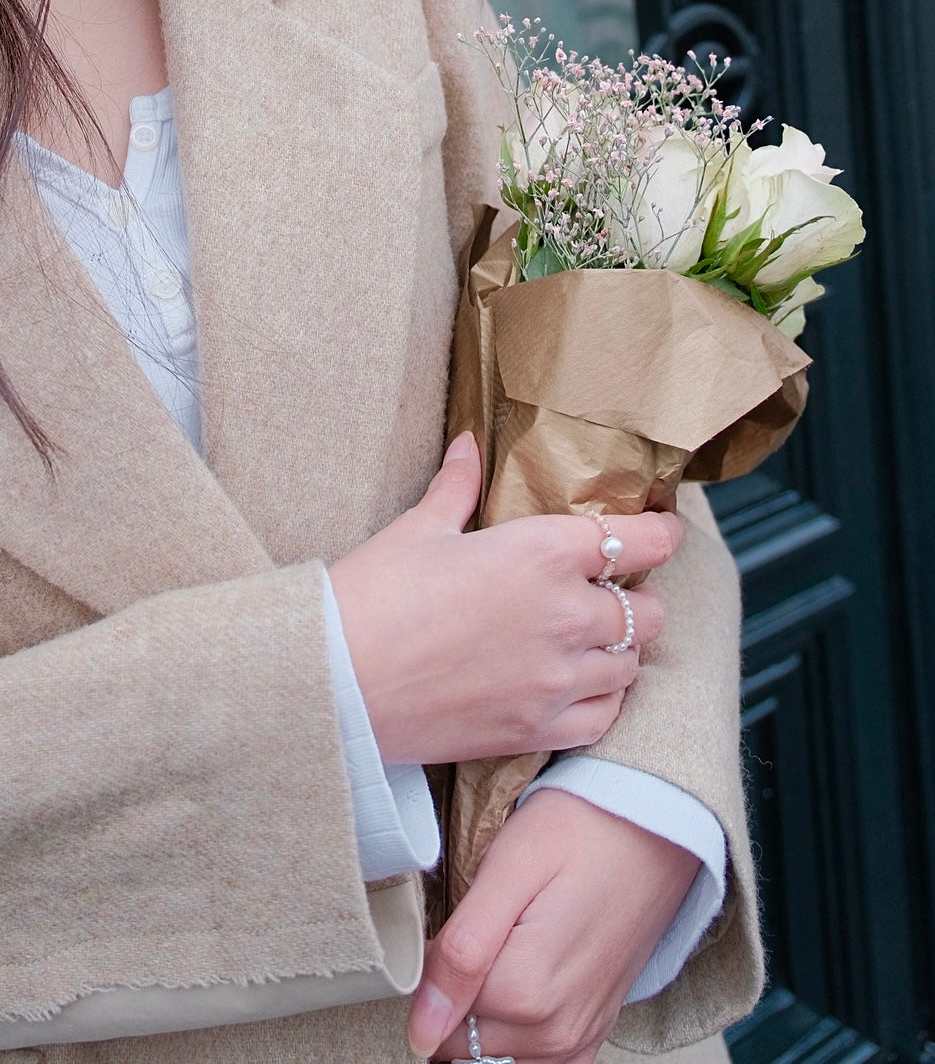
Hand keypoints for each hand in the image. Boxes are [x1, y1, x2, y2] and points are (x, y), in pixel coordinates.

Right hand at [329, 433, 682, 764]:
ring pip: (631, 663)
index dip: (662, 534)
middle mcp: (566, 615)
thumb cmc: (368, 596)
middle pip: (646, 609)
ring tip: (594, 640)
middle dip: (635, 597)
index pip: (640, 542)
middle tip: (611, 591)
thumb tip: (468, 446)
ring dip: (620, 648)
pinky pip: (604, 717)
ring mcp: (556, 677)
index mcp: (543, 553)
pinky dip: (602, 701)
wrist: (330, 684)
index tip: (663, 531)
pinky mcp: (536, 728)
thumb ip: (458, 487)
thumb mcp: (418, 530)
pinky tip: (580, 688)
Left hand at [409, 789, 701, 1062]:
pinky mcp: (592, 1032)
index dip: (429, 971)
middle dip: (455, 993)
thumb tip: (420, 1031)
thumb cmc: (582, 829)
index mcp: (525, 992)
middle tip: (483, 927)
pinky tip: (522, 978)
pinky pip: (533, 1060)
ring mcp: (577, 1037)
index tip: (450, 926)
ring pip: (492, 1053)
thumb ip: (461, 952)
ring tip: (505, 943)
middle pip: (462, 1041)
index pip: (435, 1019)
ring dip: (484, 1010)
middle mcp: (555, 1031)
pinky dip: (514, 1029)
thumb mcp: (509, 868)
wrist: (655, 825)